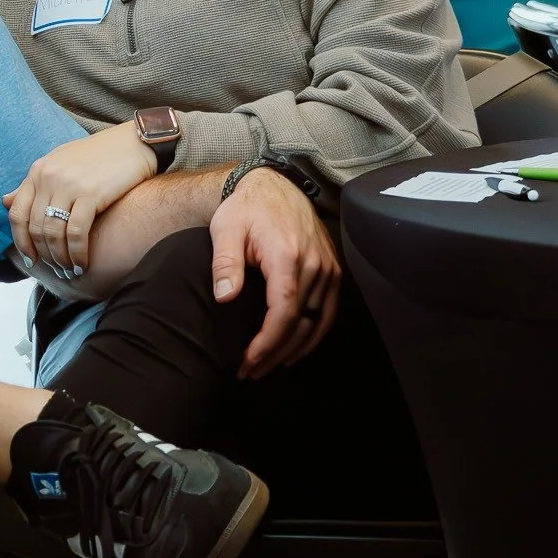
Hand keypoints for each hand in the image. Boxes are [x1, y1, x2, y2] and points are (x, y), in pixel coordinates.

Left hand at [3, 123, 158, 276]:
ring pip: (53, 234)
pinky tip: (82, 264)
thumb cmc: (98, 156)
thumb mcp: (59, 164)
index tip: (31, 260)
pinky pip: (76, 233)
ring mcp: (68, 185)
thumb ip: (33, 185)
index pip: (16, 213)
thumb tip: (4, 201)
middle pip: (35, 228)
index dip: (21, 242)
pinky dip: (77, 254)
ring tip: (69, 271)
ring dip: (60, 258)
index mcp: (38, 171)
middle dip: (44, 255)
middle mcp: (48, 177)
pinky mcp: (91, 194)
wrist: (134, 143)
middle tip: (55, 270)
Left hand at [209, 168, 339, 379]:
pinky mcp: (333, 270)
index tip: (247, 360)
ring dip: (294, 350)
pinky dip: (314, 335)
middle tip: (249, 372)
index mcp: (287, 256)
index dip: (267, 343)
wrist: (274, 185)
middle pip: (301, 324)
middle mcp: (314, 265)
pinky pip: (328, 312)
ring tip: (267, 367)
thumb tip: (225, 297)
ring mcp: (328, 268)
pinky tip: (295, 350)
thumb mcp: (226, 229)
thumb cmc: (246, 208)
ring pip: (317, 323)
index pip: (284, 312)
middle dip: (275, 354)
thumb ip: (225, 263)